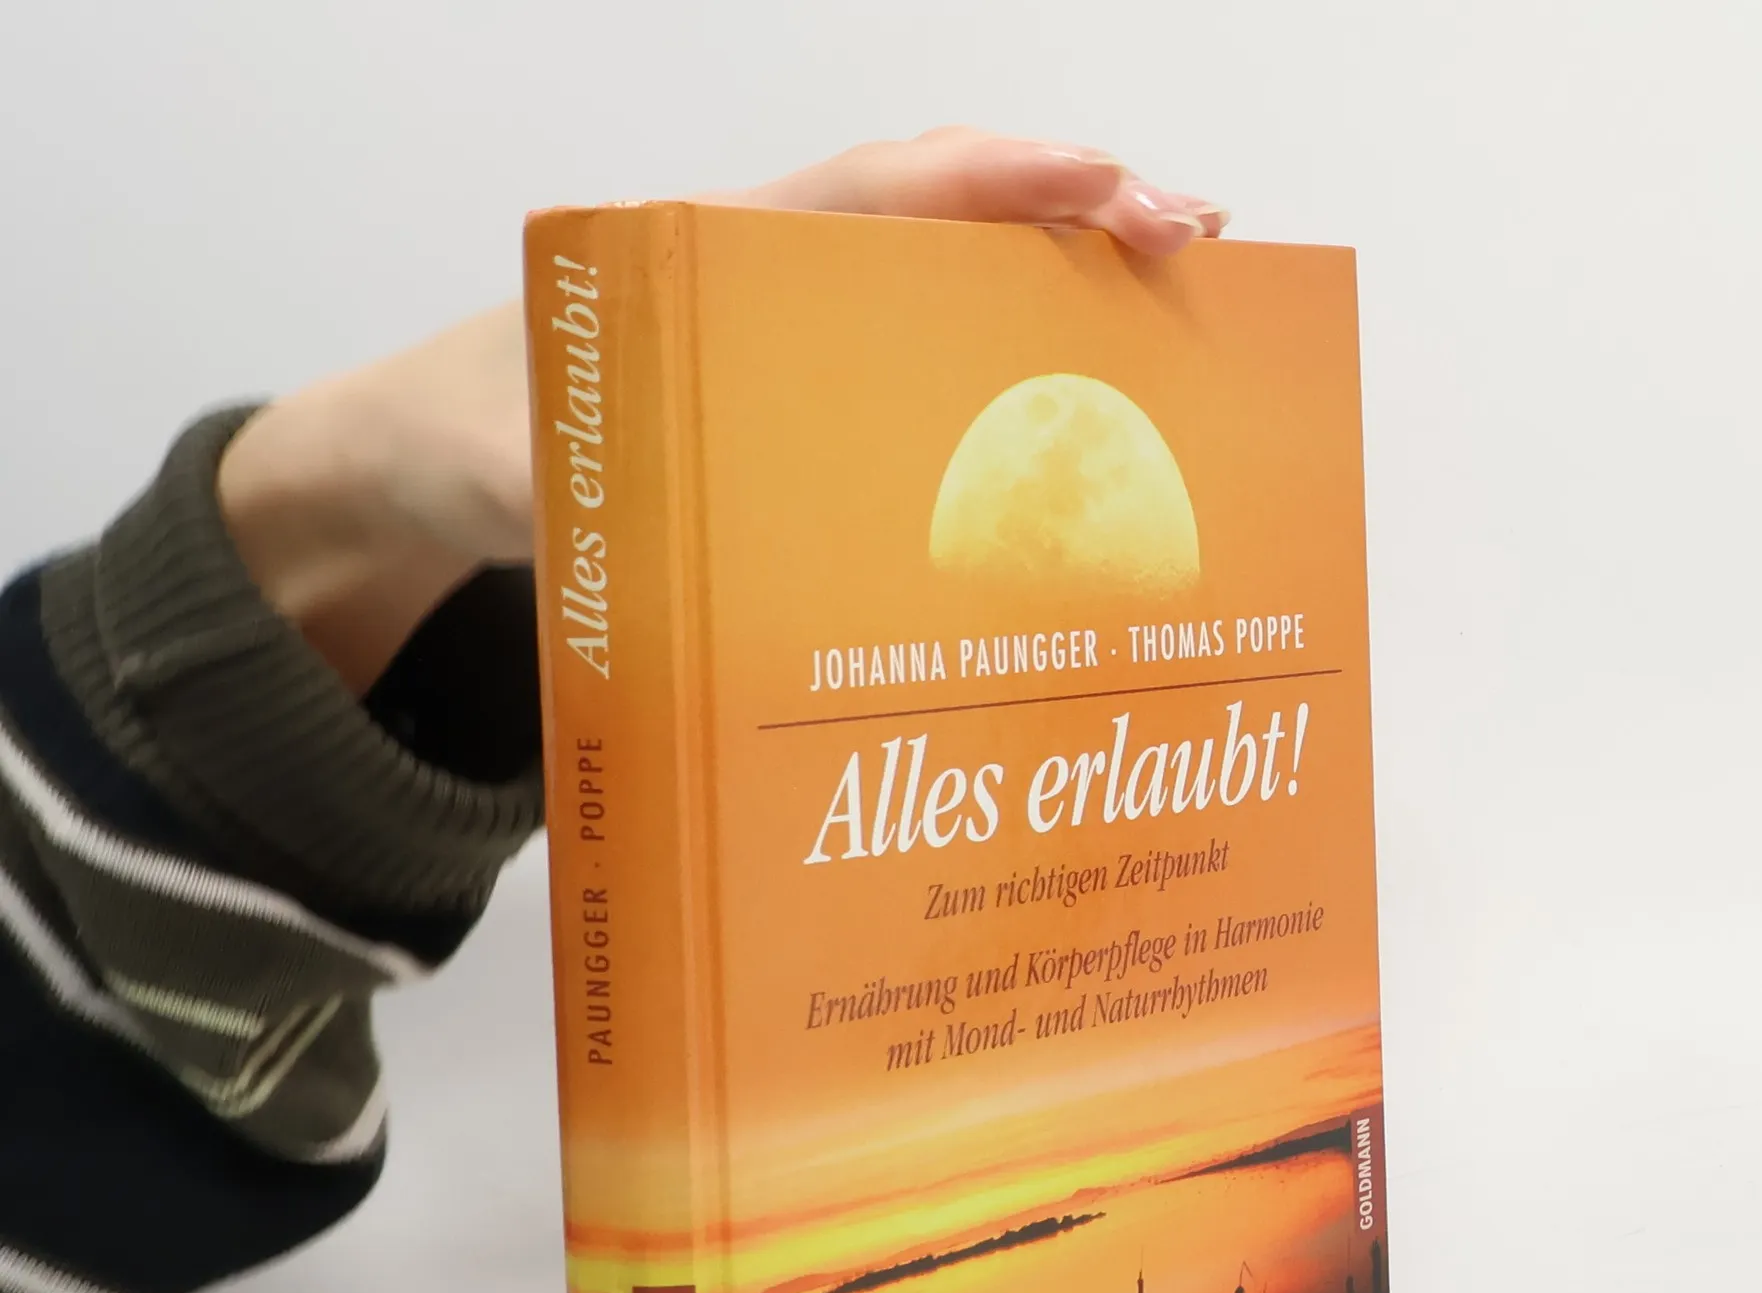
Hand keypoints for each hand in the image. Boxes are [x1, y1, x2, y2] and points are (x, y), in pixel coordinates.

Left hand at [218, 129, 1228, 694]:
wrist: (431, 462)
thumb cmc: (469, 434)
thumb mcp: (498, 460)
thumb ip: (548, 478)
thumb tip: (613, 506)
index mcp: (710, 258)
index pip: (874, 193)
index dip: (992, 181)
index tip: (1102, 182)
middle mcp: (773, 280)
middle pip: (946, 223)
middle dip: (1074, 215)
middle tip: (1195, 240)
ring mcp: (797, 339)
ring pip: (950, 289)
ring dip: (1061, 292)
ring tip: (1177, 316)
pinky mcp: (804, 400)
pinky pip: (923, 365)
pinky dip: (1008, 367)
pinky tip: (1076, 415)